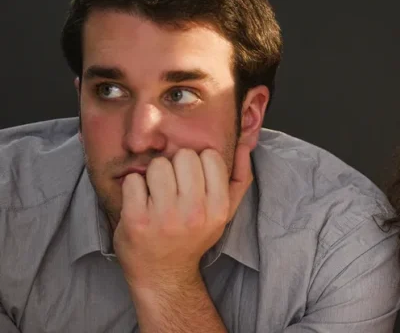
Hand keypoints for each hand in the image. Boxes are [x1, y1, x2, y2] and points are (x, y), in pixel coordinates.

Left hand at [113, 140, 251, 289]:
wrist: (163, 274)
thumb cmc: (193, 236)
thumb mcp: (224, 212)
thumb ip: (240, 179)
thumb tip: (245, 145)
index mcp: (218, 209)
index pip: (210, 156)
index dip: (199, 163)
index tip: (193, 180)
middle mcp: (194, 213)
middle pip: (184, 156)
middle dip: (176, 166)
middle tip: (173, 187)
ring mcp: (164, 217)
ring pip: (158, 165)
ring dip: (154, 175)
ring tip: (156, 194)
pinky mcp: (136, 220)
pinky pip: (133, 180)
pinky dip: (133, 187)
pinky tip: (140, 202)